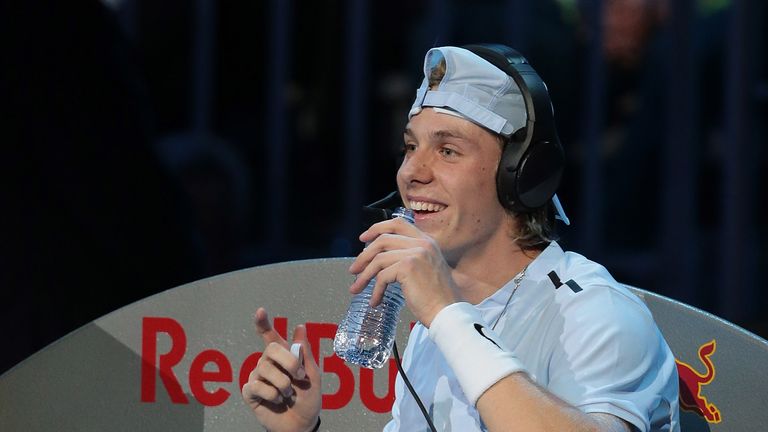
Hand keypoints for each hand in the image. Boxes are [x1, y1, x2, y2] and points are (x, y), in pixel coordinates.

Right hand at [241, 308, 320, 431]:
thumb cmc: (308, 399)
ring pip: (265, 369)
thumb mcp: (312, 375)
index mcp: (283, 356)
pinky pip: (257, 386)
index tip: (260, 311)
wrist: (302, 424)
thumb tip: (300, 327)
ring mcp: (257, 377)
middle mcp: (267, 363)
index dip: (263, 323)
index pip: (270, 336)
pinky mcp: (250, 392)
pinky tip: (277, 400)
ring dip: (283, 384)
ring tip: (288, 394)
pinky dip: (272, 395)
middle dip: (289, 362)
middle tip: (299, 376)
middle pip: (271, 349)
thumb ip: (304, 353)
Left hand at [348, 218, 458, 326]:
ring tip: (357, 288)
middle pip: (383, 240)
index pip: (398, 223)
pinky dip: (375, 290)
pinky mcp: (408, 267)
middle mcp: (422, 243)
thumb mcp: (425, 269)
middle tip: (354, 269)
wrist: (447, 312)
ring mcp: (416, 253)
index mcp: (427, 241)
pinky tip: (375, 301)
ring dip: (364, 275)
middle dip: (364, 255)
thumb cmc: (437, 297)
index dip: (377, 228)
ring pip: (378, 259)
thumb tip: (379, 258)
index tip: (364, 238)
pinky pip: (382, 276)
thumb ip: (409, 257)